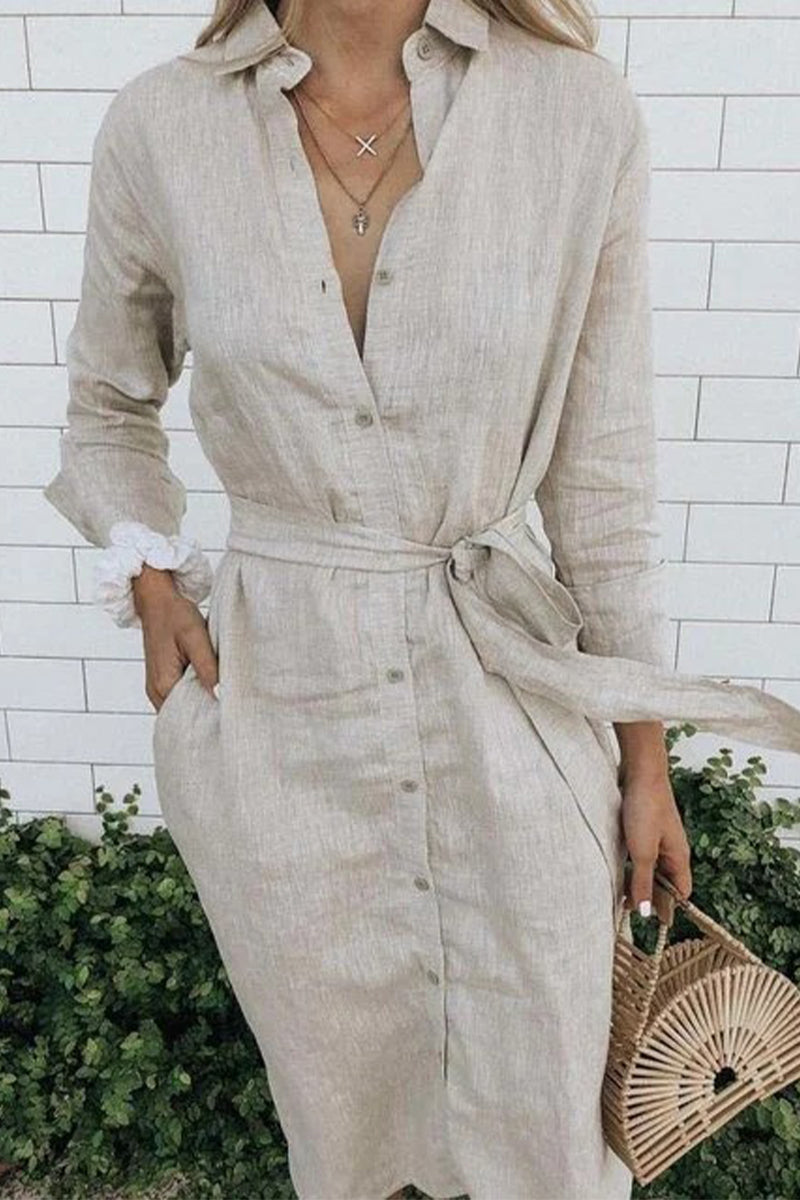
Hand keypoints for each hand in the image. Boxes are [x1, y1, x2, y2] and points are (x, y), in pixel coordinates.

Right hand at [133, 564, 218, 710]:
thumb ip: (207, 667)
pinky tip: (208, 684)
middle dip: (206, 712)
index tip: (231, 712)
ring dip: (200, 702)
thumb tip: (220, 694)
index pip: (188, 716)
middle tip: (232, 706)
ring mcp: (157, 689)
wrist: (156, 601)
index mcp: (164, 684)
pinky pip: (179, 697)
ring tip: (222, 695)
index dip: (210, 715)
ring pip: (182, 707)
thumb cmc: (174, 615)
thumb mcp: (195, 637)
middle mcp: (156, 692)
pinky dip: (194, 693)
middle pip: (184, 716)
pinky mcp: (161, 682)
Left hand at [619, 765, 691, 915]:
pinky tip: (619, 869)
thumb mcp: (642, 851)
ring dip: (639, 881)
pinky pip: (641, 854)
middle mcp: (672, 849)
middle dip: (650, 896)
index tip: (652, 922)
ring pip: (651, 868)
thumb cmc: (646, 807)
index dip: (669, 907)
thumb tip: (645, 912)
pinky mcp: (643, 827)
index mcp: (679, 856)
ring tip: (620, 895)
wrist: (639, 771)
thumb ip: (643, 882)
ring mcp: (658, 837)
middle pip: (665, 882)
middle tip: (629, 911)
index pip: (681, 892)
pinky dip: (632, 865)